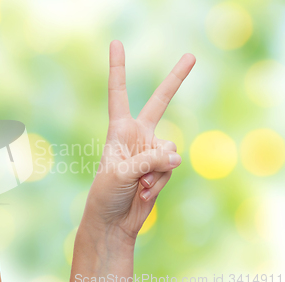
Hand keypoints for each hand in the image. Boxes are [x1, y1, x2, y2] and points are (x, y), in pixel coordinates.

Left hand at [85, 40, 195, 238]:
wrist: (113, 221)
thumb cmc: (106, 193)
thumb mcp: (122, 173)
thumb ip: (150, 160)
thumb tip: (175, 154)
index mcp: (119, 129)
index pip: (118, 93)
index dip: (118, 69)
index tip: (116, 44)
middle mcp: (137, 135)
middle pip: (160, 103)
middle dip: (175, 80)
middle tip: (191, 56)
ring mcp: (151, 151)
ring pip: (171, 149)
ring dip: (157, 170)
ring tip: (138, 184)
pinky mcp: (161, 167)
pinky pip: (172, 166)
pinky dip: (160, 181)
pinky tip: (145, 191)